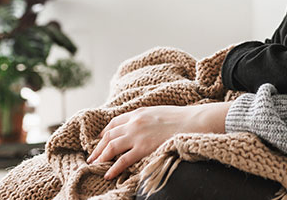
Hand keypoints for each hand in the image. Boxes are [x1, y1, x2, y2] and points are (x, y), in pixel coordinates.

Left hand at [87, 102, 230, 179]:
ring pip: (112, 147)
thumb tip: (143, 127)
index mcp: (139, 112)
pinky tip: (108, 174)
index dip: (105, 132)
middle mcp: (135, 122)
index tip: (100, 140)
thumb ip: (147, 118)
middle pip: (109, 135)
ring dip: (101, 156)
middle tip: (92, 156)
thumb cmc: (182, 118)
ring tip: (95, 165)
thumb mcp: (159, 112)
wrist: (194, 121)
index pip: (115, 122)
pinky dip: (113, 167)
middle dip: (99, 146)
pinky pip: (122, 159)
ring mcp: (138, 135)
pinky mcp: (143, 147)